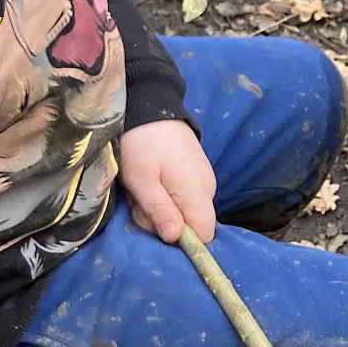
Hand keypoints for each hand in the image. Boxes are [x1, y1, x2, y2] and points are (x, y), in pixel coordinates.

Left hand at [119, 120, 216, 243]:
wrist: (151, 107)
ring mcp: (204, 181)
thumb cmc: (142, 143)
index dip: (180, 239)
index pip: (204, 235)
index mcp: (197, 192)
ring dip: (160, 209)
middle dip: (162, 221)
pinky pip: (184, 199)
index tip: (155, 224)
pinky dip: (165, 197)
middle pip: (191, 226)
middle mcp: (208, 189)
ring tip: (143, 187)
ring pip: (185, 213)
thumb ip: (159, 209)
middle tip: (139, 200)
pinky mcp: (196, 175)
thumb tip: (175, 238)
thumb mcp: (141, 179)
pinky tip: (151, 181)